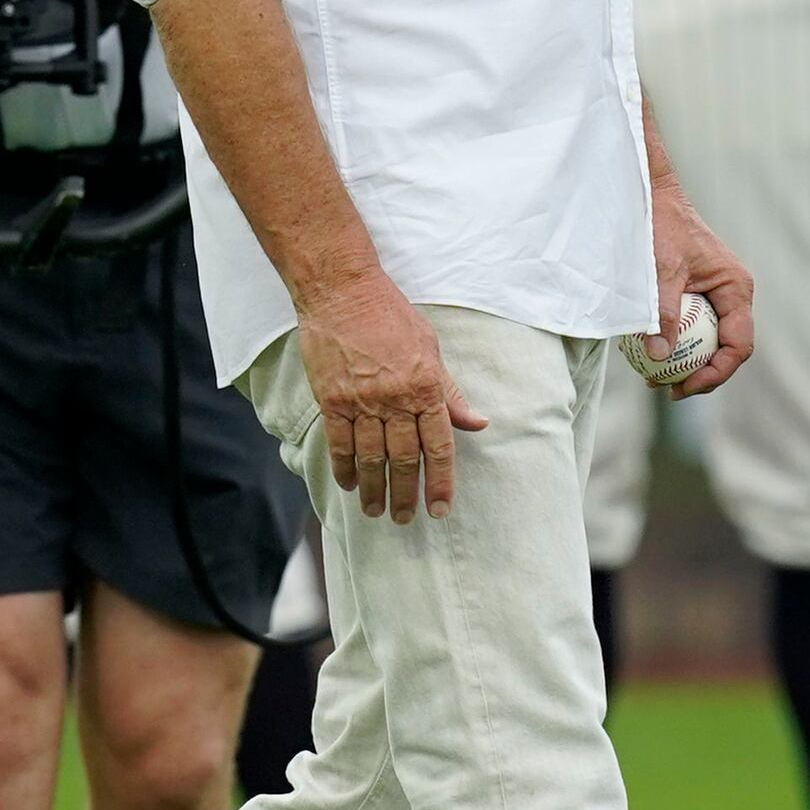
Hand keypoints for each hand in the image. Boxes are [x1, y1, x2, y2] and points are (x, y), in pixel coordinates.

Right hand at [297, 267, 482, 518]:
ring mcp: (361, 400)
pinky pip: (339, 443)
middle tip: (405, 518)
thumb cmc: (391, 316)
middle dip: (405, 494)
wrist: (343, 291)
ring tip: (375, 510)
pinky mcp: (332, 398)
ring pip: (371, 457)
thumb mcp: (431, 349)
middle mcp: (395, 398)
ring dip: (373, 489)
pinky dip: (344, 467)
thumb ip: (451, 393)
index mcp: (426, 387)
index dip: (440, 482)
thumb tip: (477, 423)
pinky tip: (348, 484)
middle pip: (403, 459)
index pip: (438, 446)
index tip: (440, 509)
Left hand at [647, 183, 753, 400]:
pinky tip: (650, 356)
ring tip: (656, 380)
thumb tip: (661, 356)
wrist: (653, 198)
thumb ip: (663, 314)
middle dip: (702, 375)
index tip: (685, 385)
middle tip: (668, 390)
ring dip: (688, 364)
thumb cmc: (661, 227)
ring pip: (710, 341)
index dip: (716, 373)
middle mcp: (732, 295)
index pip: (738, 345)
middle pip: (727, 349)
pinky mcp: (699, 294)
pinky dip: (677, 344)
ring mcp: (717, 295)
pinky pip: (694, 328)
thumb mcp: (661, 272)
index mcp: (736, 289)